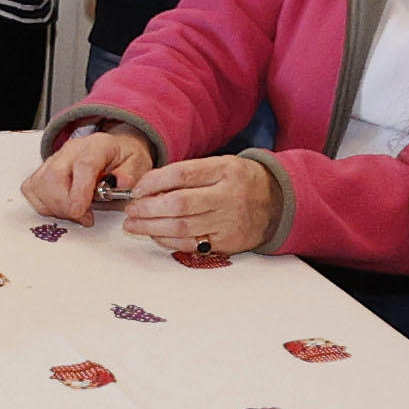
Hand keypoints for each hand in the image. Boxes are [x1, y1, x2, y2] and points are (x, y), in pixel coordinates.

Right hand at [21, 126, 152, 224]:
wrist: (114, 150)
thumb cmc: (124, 159)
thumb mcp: (139, 164)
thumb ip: (131, 173)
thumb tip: (121, 182)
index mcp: (98, 145)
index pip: (83, 165)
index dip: (80, 191)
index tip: (82, 211)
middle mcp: (71, 149)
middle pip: (54, 176)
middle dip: (66, 205)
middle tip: (84, 216)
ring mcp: (54, 158)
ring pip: (40, 185)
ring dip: (55, 207)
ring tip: (76, 211)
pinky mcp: (43, 170)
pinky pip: (31, 189)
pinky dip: (43, 204)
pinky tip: (61, 206)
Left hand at [122, 154, 273, 255]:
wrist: (277, 203)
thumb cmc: (240, 181)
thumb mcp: (221, 165)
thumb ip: (189, 173)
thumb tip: (149, 185)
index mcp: (226, 170)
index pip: (183, 174)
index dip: (154, 181)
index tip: (138, 188)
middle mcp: (228, 196)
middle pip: (180, 203)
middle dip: (148, 208)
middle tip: (131, 210)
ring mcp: (229, 222)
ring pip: (182, 227)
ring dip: (152, 227)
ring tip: (134, 224)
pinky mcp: (228, 243)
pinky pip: (191, 244)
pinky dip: (168, 240)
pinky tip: (155, 235)